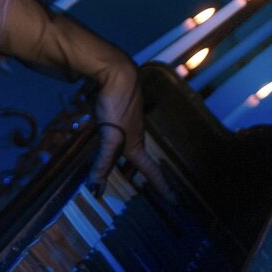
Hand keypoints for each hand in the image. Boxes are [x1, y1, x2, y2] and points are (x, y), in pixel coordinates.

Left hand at [89, 62, 176, 202]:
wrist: (115, 71)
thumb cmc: (117, 104)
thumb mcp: (110, 136)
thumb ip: (103, 162)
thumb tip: (96, 190)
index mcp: (135, 143)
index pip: (150, 169)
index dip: (162, 185)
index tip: (174, 200)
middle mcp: (134, 132)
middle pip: (141, 156)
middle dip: (149, 171)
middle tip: (157, 185)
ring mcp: (127, 119)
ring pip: (129, 141)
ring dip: (133, 154)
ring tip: (134, 163)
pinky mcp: (117, 107)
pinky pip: (118, 128)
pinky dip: (117, 137)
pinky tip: (112, 134)